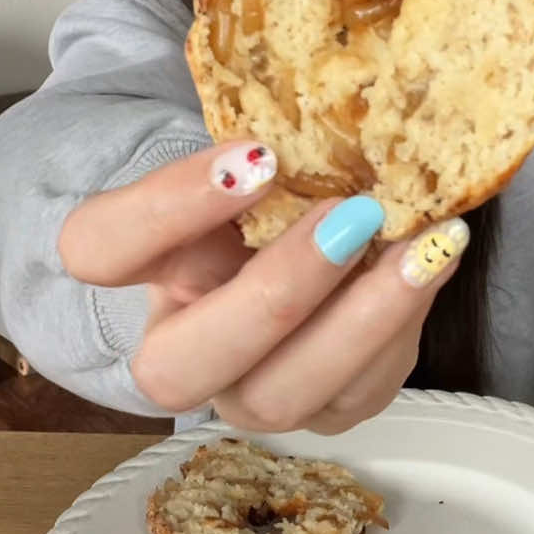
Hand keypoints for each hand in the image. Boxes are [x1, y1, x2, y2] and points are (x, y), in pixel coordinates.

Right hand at [58, 141, 466, 432]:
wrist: (301, 244)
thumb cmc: (270, 195)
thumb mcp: (247, 161)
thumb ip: (260, 153)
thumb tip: (337, 124)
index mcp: (136, 266)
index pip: (99, 248)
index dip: (171, 205)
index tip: (258, 155)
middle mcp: (175, 352)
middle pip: (179, 367)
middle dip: (275, 293)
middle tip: (351, 216)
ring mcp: (246, 394)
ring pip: (281, 396)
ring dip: (360, 322)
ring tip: (424, 248)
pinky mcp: (324, 410)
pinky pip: (359, 392)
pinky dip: (403, 327)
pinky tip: (435, 264)